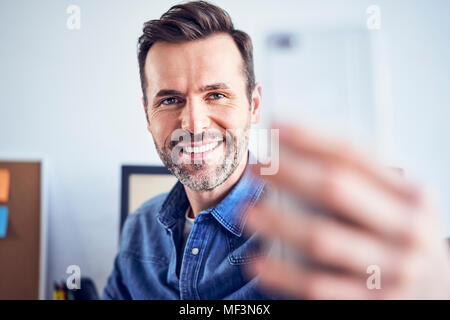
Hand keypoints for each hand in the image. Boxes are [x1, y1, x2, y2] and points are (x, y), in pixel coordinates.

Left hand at [245, 124, 449, 298]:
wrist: (436, 292)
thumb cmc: (401, 236)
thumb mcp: (397, 203)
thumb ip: (361, 180)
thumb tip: (296, 150)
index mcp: (410, 194)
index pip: (354, 154)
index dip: (310, 136)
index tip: (275, 126)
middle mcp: (406, 228)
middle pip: (335, 188)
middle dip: (289, 173)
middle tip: (255, 167)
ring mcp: (392, 269)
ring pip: (323, 238)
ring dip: (278, 222)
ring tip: (245, 211)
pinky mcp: (371, 303)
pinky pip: (318, 287)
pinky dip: (284, 274)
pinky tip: (258, 262)